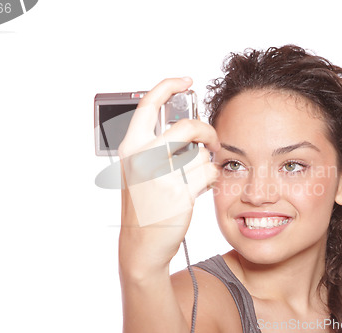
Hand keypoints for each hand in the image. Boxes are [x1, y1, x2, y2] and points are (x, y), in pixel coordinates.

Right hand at [118, 77, 219, 271]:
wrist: (141, 244)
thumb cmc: (143, 205)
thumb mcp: (139, 170)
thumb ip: (156, 146)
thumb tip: (188, 126)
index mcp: (130, 148)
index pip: (148, 104)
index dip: (169, 86)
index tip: (186, 81)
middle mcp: (142, 158)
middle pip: (187, 126)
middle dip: (206, 131)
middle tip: (210, 140)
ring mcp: (161, 176)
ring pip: (201, 152)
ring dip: (205, 162)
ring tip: (195, 176)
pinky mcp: (180, 193)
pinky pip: (208, 172)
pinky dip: (210, 177)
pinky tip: (199, 187)